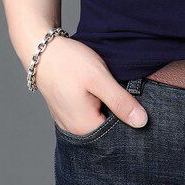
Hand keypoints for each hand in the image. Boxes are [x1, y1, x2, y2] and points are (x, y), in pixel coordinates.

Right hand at [31, 36, 147, 134]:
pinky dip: (96, 102)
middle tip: (119, 87)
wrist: (42, 50)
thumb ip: (120, 102)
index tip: (133, 98)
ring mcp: (68, 121)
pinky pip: (88, 113)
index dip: (129, 116)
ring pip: (98, 118)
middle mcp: (75, 130)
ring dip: (107, 105)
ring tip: (106, 86)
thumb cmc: (70, 63)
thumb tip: (142, 122)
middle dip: (118, 111)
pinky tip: (97, 88)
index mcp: (84, 127)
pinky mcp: (66, 111)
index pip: (118, 133)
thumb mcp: (100, 79)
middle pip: (107, 127)